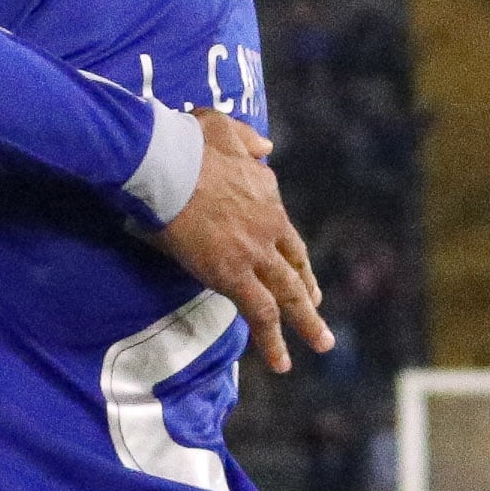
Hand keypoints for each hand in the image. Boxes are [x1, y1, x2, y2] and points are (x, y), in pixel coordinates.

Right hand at [154, 113, 326, 371]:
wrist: (168, 162)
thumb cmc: (185, 142)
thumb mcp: (222, 127)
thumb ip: (247, 140)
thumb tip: (267, 148)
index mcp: (265, 193)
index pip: (282, 226)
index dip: (288, 248)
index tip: (292, 262)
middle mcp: (269, 225)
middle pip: (295, 263)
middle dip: (308, 287)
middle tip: (316, 305)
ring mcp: (255, 252)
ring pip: (289, 294)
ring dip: (307, 321)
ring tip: (322, 342)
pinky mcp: (234, 275)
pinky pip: (260, 314)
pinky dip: (273, 340)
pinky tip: (283, 363)